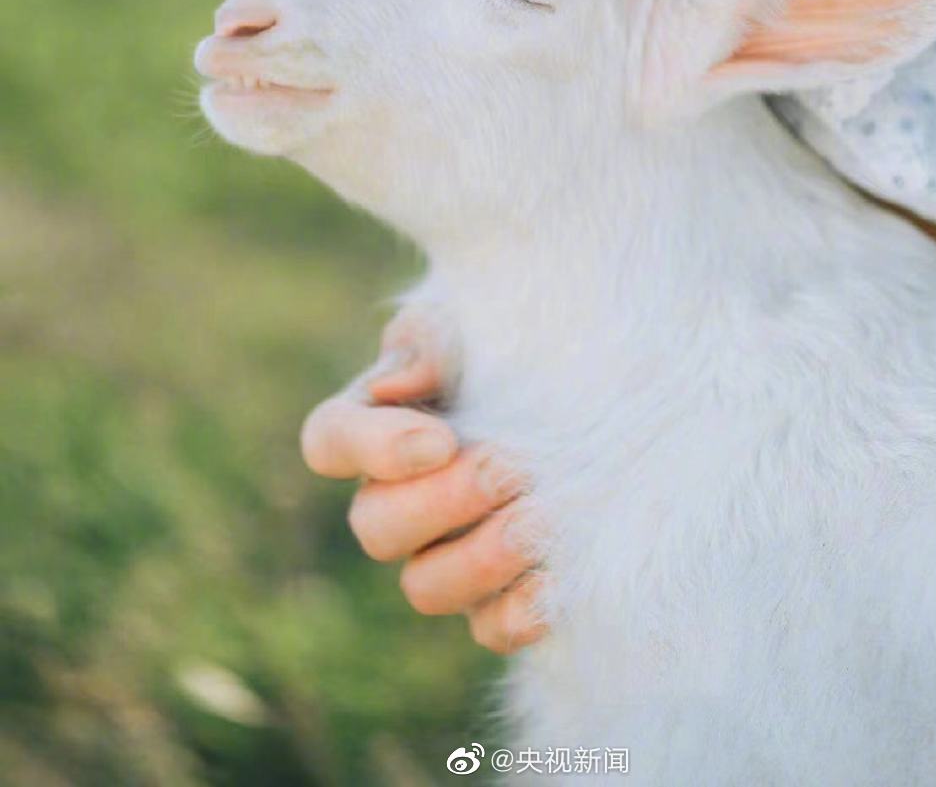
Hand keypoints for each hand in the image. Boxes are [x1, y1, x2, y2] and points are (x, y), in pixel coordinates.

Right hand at [300, 304, 548, 652]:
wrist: (590, 385)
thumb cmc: (510, 342)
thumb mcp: (470, 320)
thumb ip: (428, 340)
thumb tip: (395, 383)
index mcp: (375, 423)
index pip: (329, 441)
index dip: (373, 450)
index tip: (440, 438)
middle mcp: (396, 499)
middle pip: (375, 526)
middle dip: (441, 503)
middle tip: (508, 469)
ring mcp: (442, 554)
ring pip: (423, 588)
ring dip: (479, 560)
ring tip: (537, 521)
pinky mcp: (494, 596)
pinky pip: (486, 629)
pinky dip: (516, 615)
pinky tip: (553, 584)